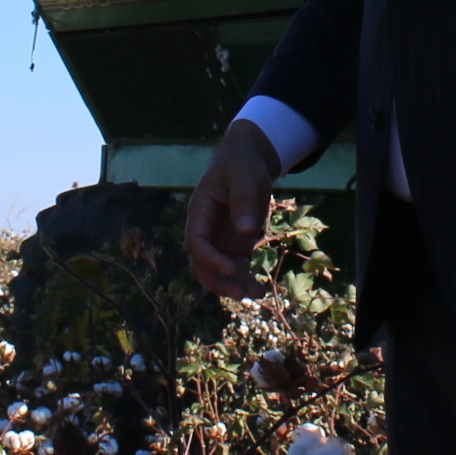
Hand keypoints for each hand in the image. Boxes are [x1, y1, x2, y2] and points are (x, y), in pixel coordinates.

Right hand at [184, 123, 281, 297]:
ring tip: (257, 294)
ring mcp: (220, 240)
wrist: (248, 160)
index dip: (209, 258)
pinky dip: (245, 280)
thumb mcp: (244, 175)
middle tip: (241, 292)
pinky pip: (235, 269)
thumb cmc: (241, 163)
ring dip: (233, 286)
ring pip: (218, 272)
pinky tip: (260, 291)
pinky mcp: (235, 245)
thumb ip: (242, 201)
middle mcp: (206, 231)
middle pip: (202, 264)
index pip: (195, 242)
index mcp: (199, 212)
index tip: (231, 269)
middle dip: (219, 281)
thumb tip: (245, 232)